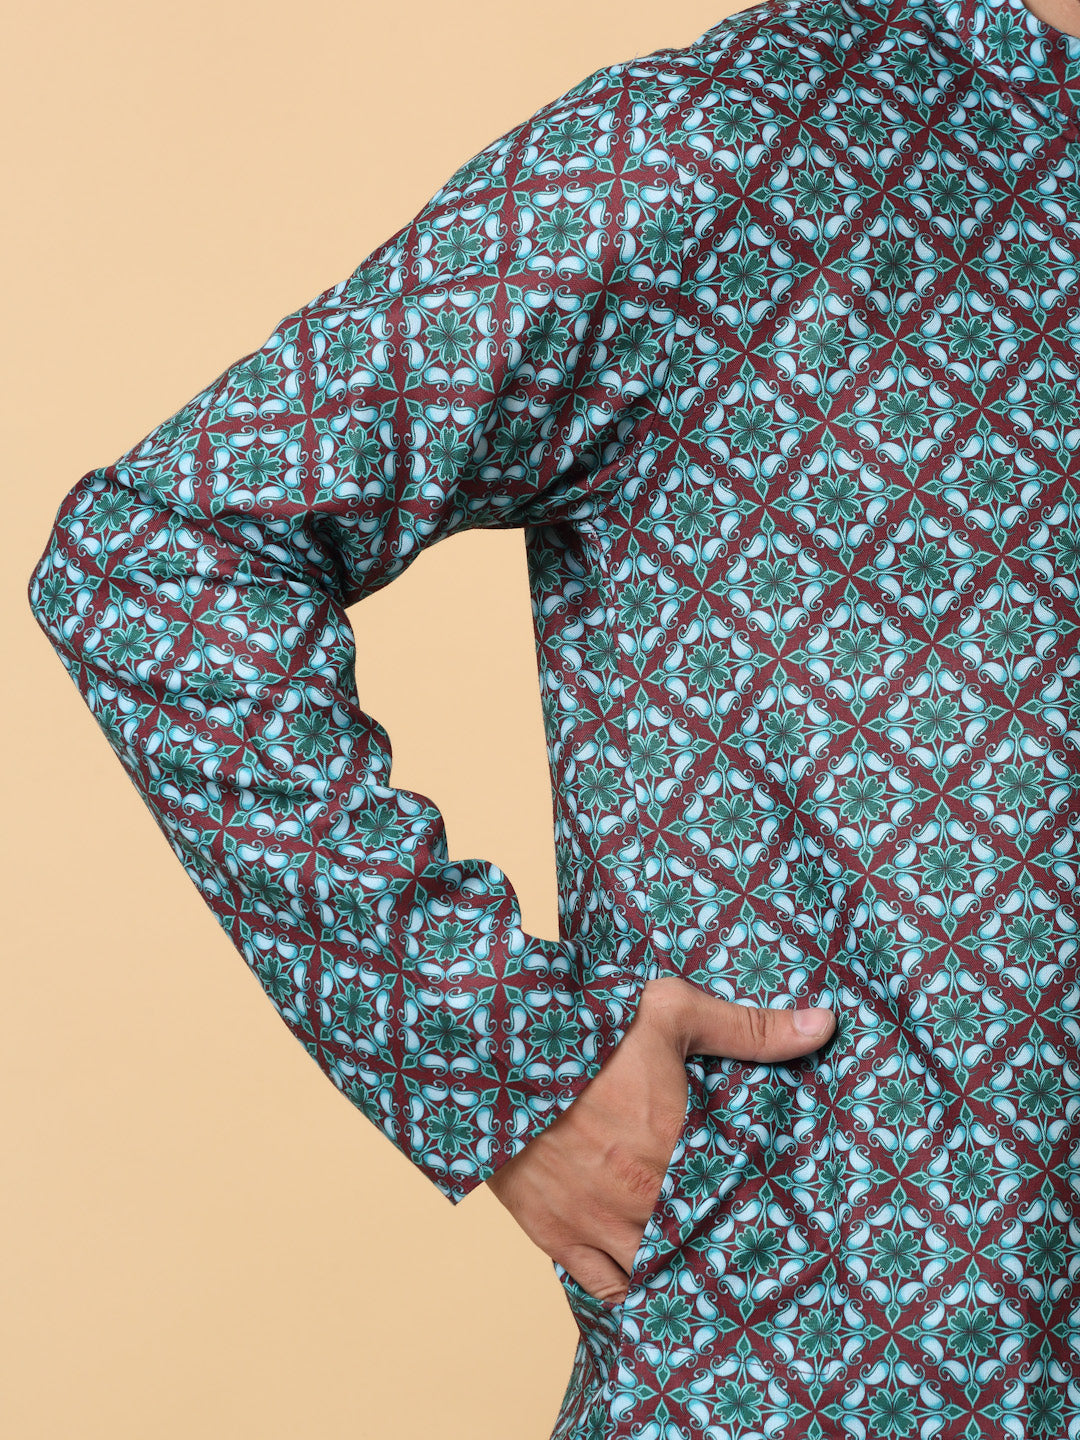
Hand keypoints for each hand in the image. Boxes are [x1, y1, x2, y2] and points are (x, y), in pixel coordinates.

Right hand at [485, 976, 834, 1304]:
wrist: (492, 1049)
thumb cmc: (584, 1028)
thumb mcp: (669, 1011)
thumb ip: (748, 1028)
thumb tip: (824, 1024)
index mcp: (677, 1149)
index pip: (741, 1203)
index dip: (763, 1214)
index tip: (781, 1215)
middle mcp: (643, 1200)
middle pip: (704, 1247)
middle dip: (726, 1248)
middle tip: (751, 1247)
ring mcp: (598, 1226)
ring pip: (660, 1275)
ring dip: (683, 1271)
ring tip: (708, 1268)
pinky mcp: (558, 1237)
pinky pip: (606, 1291)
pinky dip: (632, 1291)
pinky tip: (652, 1284)